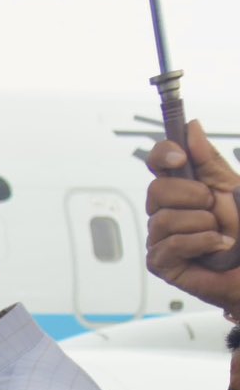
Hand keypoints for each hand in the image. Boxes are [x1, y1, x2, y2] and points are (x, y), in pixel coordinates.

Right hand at [146, 121, 239, 312]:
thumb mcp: (233, 187)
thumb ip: (209, 160)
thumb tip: (191, 127)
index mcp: (183, 186)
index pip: (158, 161)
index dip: (163, 154)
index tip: (180, 157)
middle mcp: (167, 209)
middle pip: (157, 190)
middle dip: (193, 196)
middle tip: (214, 207)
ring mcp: (161, 236)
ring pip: (165, 219)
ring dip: (204, 224)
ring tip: (221, 233)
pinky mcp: (161, 262)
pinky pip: (172, 244)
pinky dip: (203, 243)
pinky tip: (218, 246)